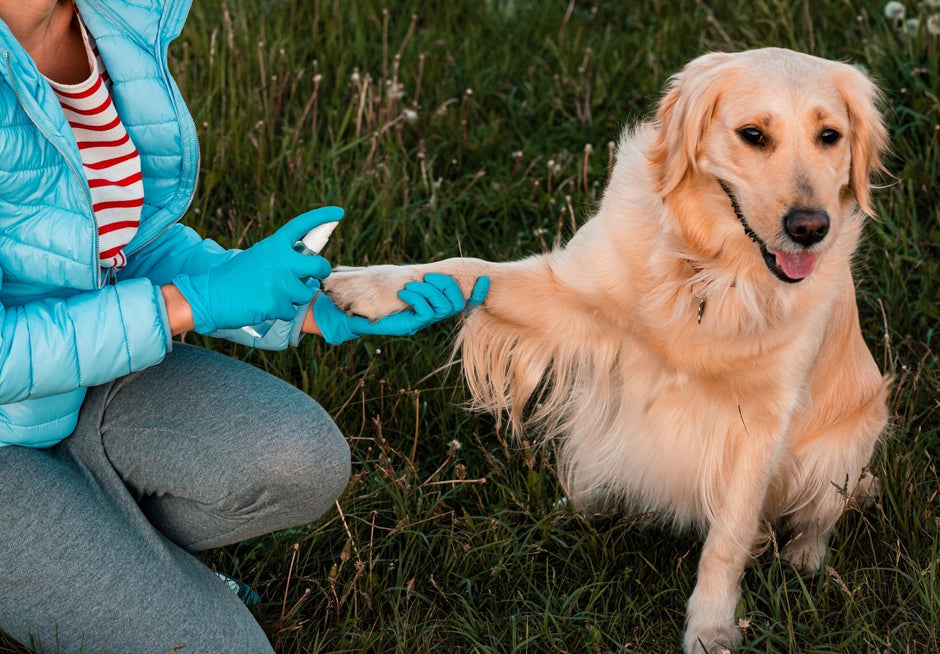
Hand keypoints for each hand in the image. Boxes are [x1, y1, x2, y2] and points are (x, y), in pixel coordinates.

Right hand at [172, 207, 341, 333]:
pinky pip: (290, 311)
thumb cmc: (234, 278)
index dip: (322, 217)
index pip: (302, 225)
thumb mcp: (257, 257)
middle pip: (319, 266)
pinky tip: (262, 306)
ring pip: (305, 293)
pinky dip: (279, 312)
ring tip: (270, 294)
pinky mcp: (276, 304)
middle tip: (317, 275)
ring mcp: (280, 283)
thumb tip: (307, 264)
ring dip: (294, 298)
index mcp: (273, 245)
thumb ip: (281, 258)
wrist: (208, 296)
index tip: (339, 212)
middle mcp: (280, 261)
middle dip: (321, 272)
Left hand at [314, 273, 489, 344]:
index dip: (477, 292)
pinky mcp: (412, 325)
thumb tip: (417, 264)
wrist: (350, 314)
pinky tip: (406, 293)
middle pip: (456, 301)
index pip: (462, 296)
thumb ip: (411, 275)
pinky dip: (419, 299)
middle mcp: (431, 311)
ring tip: (410, 287)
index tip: (485, 280)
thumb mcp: (390, 278)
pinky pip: (427, 312)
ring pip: (444, 306)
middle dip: (448, 285)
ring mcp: (422, 319)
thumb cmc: (369, 297)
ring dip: (430, 291)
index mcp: (431, 301)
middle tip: (429, 276)